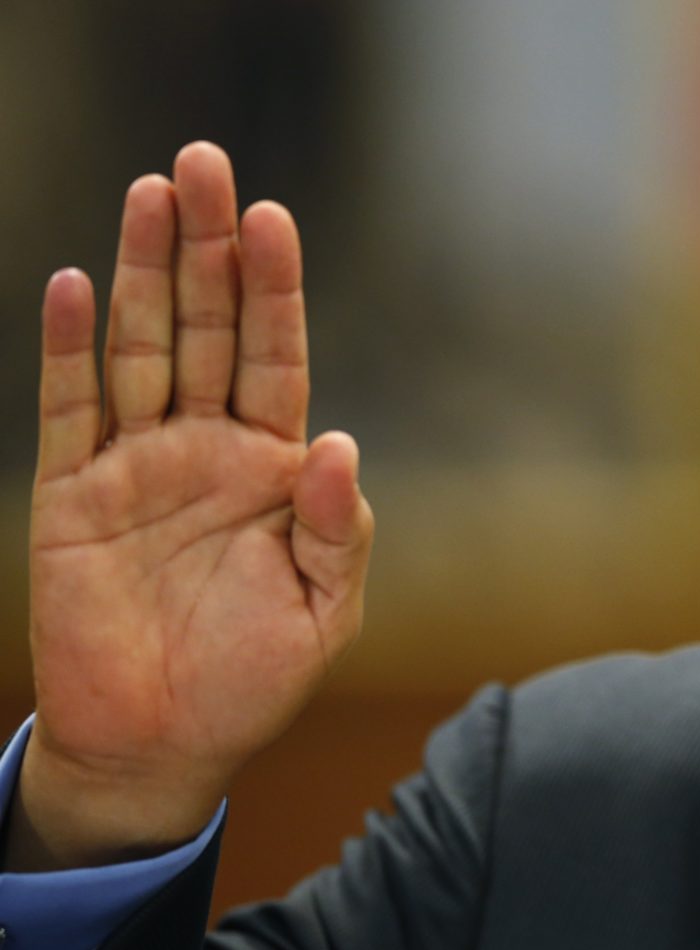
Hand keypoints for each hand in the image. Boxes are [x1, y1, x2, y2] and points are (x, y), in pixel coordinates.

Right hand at [6, 143, 373, 870]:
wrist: (162, 746)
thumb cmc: (253, 680)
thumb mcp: (322, 612)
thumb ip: (340, 529)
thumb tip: (342, 442)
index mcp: (274, 469)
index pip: (276, 358)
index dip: (274, 290)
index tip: (272, 218)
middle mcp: (206, 450)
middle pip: (205, 328)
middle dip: (206, 248)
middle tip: (204, 163)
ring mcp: (137, 466)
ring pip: (138, 348)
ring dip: (139, 271)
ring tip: (150, 192)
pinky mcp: (74, 495)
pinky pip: (68, 409)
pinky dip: (67, 349)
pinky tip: (71, 282)